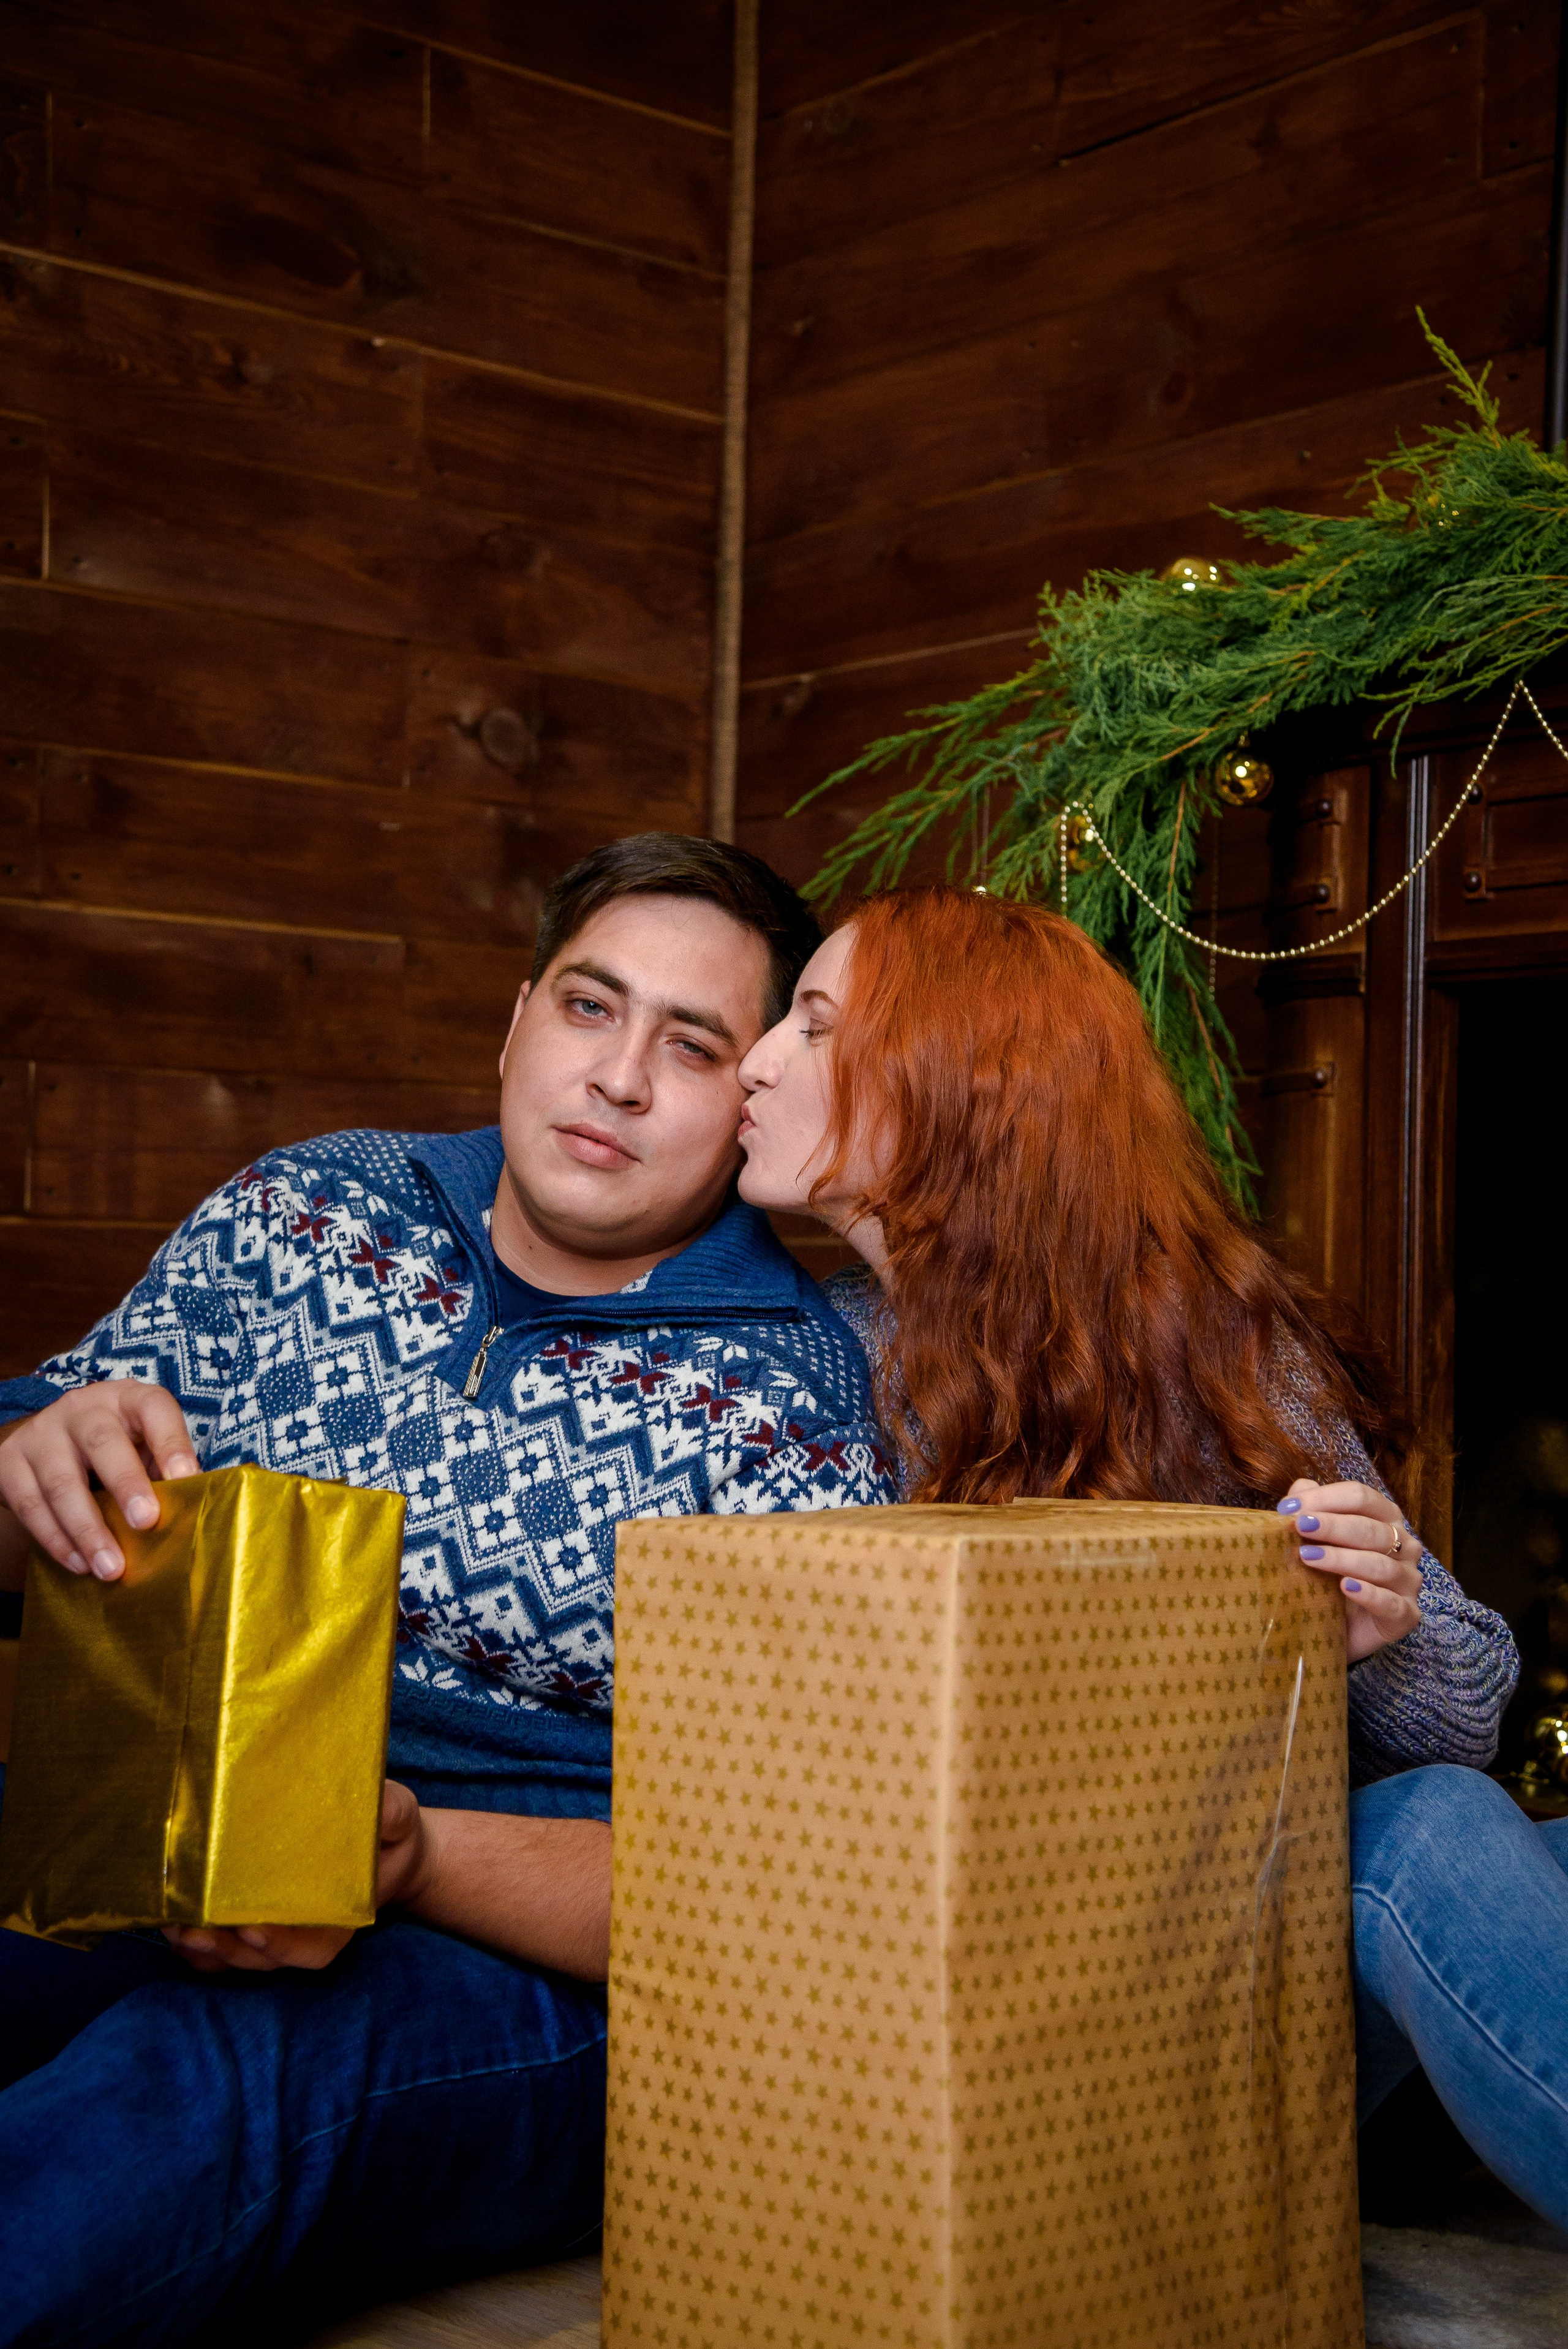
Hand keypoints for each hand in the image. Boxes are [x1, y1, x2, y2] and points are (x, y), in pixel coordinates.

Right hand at [0, 1383, 199, 1581]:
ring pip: (62, 1482)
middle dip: (126, 1484)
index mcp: (126, 1399)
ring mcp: (42, 1434)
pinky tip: (80, 1564)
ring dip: (88, 1530)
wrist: (46, 1441)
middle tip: (146, 1522)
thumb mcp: (141, 1446)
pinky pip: (32, 1506)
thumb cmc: (114, 1449)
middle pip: (103, 1442)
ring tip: (111, 1567)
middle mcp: (82, 1408)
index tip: (187, 1477)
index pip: (153, 1408)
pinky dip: (57, 1540)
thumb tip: (189, 1515)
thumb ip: (163, 1472)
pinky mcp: (10, 1463)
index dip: (171, 1442)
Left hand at [163, 1783, 426, 1973]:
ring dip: (202, 1950)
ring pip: (235, 1958)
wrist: (380, 1847)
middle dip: (225, 1949)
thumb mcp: (396, 1815)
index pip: (313, 1946)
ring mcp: (277, 1932)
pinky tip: (170, 1924)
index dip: (281, 1944)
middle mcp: (306, 1933)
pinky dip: (194, 1946)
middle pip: (262, 1958)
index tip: (253, 1927)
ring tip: (172, 1927)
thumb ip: (388, 1813)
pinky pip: (220, 1948)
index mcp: (343, 1917)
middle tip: (191, 1930)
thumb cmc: (386, 1830)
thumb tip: (375, 1806)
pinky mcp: (251, 1922)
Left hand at [1278, 1478, 1422, 1662]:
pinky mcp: (1407, 1615)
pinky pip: (1391, 1603)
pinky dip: (1369, 1594)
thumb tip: (1300, 1490)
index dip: (1325, 1498)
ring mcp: (1409, 1581)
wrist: (1334, 1628)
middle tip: (1300, 1526)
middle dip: (1333, 1525)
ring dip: (1342, 1558)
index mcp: (1386, 1518)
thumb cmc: (1327, 1576)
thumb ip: (1311, 1510)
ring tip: (1308, 1556)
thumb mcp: (1316, 1540)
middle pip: (1371, 1528)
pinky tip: (1345, 1587)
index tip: (1289, 1508)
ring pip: (1380, 1565)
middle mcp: (1404, 1546)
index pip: (1361, 1497)